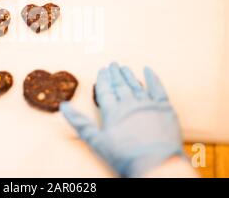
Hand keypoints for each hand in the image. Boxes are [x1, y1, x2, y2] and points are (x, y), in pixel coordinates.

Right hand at [60, 62, 184, 177]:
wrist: (156, 164)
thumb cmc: (125, 157)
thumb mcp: (97, 142)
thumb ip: (80, 123)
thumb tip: (63, 106)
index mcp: (113, 111)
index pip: (105, 90)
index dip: (102, 79)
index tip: (101, 70)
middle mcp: (129, 103)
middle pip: (120, 85)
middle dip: (114, 74)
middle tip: (112, 64)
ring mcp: (147, 104)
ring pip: (136, 85)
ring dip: (129, 75)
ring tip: (124, 67)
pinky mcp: (164, 108)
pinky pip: (158, 88)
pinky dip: (152, 78)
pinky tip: (148, 70)